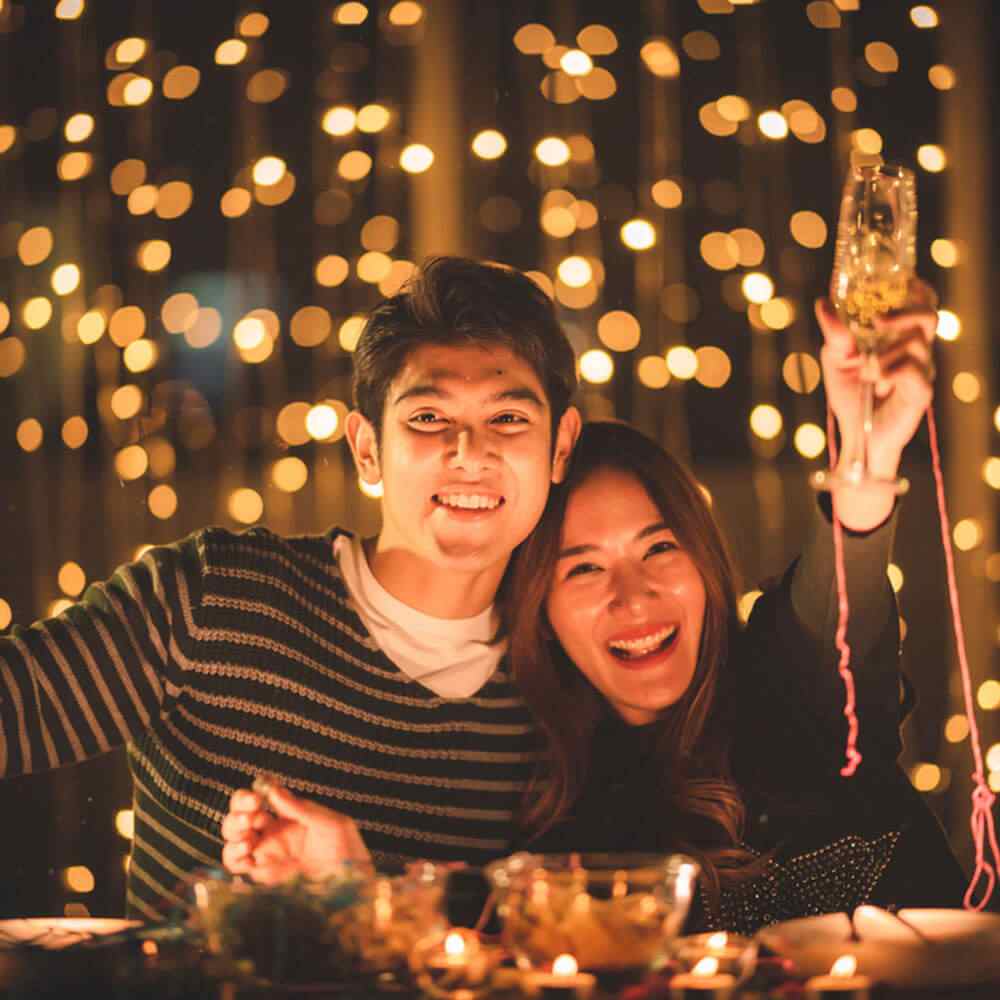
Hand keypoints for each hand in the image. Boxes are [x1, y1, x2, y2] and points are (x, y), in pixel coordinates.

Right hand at [220, 782, 370, 884]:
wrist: (351, 888)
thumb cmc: (346, 850)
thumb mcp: (329, 823)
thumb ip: (300, 808)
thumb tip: (273, 789)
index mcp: (288, 816)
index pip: (259, 799)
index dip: (250, 795)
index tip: (257, 796)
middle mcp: (272, 833)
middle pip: (240, 816)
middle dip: (239, 811)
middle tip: (252, 814)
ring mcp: (266, 854)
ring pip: (233, 838)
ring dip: (233, 831)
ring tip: (248, 836)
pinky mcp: (262, 876)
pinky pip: (236, 864)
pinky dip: (233, 855)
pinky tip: (247, 851)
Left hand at [815, 280, 936, 528]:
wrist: (856, 433)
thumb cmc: (851, 395)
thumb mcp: (835, 359)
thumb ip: (835, 332)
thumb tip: (822, 303)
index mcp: (899, 337)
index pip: (921, 303)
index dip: (917, 289)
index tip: (903, 281)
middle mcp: (916, 350)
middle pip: (928, 315)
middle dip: (905, 311)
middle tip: (879, 321)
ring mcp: (922, 370)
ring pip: (916, 342)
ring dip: (884, 353)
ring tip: (867, 371)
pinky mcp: (922, 392)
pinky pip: (912, 369)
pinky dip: (890, 371)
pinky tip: (878, 383)